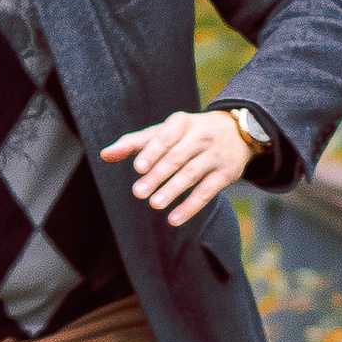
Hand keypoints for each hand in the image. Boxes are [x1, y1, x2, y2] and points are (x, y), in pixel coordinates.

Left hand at [101, 109, 253, 230]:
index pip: (164, 138)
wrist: (237, 131)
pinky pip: (208, 191)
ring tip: (154, 204)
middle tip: (138, 192)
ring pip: (192, 174)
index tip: (138, 167)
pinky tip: (174, 218)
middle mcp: (200, 136)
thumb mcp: (164, 132)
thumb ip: (134, 143)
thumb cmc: (189, 134)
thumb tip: (105, 154)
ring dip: (173, 190)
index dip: (151, 152)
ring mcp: (215, 155)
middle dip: (157, 175)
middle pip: (177, 157)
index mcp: (181, 123)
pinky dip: (191, 206)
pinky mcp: (227, 173)